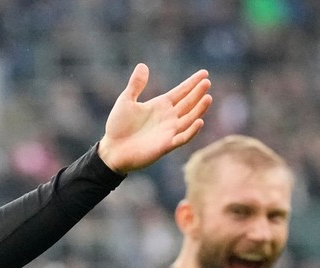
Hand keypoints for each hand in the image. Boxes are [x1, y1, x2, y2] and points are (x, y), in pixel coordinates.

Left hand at [97, 63, 212, 173]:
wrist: (112, 150)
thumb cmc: (118, 127)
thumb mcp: (126, 101)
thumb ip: (135, 85)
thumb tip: (142, 65)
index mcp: (160, 105)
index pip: (181, 92)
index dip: (192, 83)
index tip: (204, 73)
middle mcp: (168, 117)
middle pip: (188, 103)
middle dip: (198, 92)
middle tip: (206, 82)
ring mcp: (169, 131)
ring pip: (189, 118)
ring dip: (199, 109)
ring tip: (207, 97)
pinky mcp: (166, 145)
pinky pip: (182, 138)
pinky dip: (191, 131)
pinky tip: (199, 121)